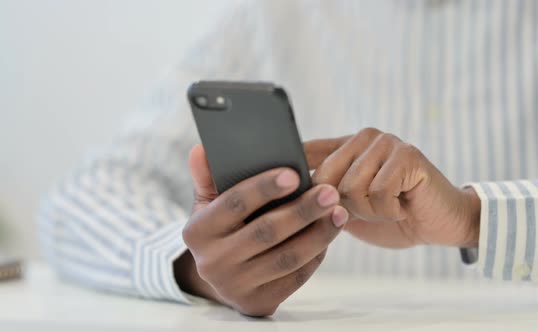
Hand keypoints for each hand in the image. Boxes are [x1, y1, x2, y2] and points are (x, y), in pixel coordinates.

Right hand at [175, 145, 347, 316]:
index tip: (295, 174)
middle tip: (330, 191)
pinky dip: (317, 254)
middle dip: (302, 210)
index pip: (234, 203)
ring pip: (287, 257)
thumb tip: (202, 149)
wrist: (222, 278)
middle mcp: (212, 262)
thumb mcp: (209, 204)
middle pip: (266, 232)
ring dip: (318, 233)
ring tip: (339, 212)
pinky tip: (328, 234)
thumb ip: (208, 177)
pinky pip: (296, 276)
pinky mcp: (259, 302)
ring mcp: (236, 286)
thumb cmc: (221, 230)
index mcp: (198, 232)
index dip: (265, 187)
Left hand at [304, 128, 479, 248]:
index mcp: (346, 147)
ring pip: (352, 186)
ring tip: (388, 207)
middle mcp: (363, 137)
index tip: (278, 181)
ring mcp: (386, 142)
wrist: (439, 225)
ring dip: (370, 211)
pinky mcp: (407, 154)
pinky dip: (389, 211)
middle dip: (345, 206)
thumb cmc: (392, 217)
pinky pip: (379, 191)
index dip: (292, 169)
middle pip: (326, 177)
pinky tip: (402, 206)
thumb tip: (292, 193)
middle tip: (370, 209)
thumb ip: (325, 197)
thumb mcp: (349, 208)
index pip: (306, 151)